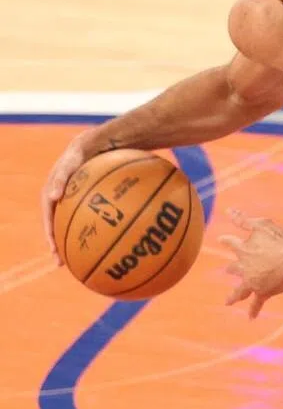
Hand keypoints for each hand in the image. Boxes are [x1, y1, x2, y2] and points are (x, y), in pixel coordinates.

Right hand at [42, 131, 97, 263]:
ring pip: (72, 225)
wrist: (97, 145)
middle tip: (62, 263)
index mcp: (52, 194)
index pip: (49, 219)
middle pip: (58, 226)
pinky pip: (89, 219)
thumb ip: (61, 178)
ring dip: (74, 241)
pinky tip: (109, 243)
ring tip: (82, 259)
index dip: (50, 236)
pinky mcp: (87, 202)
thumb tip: (52, 198)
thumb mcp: (71, 162)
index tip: (54, 252)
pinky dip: (95, 231)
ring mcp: (74, 201)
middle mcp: (62, 200)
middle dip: (59, 245)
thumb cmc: (82, 154)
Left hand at [220, 209, 282, 318]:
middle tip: (228, 270)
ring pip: (240, 290)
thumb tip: (228, 211)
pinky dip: (253, 310)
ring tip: (228, 302)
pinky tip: (250, 318)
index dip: (227, 241)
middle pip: (234, 269)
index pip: (231, 243)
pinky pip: (256, 303)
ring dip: (234, 295)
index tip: (221, 240)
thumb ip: (243, 220)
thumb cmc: (279, 240)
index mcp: (244, 249)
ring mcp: (252, 281)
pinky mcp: (262, 292)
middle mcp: (244, 266)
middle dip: (232, 269)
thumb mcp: (261, 225)